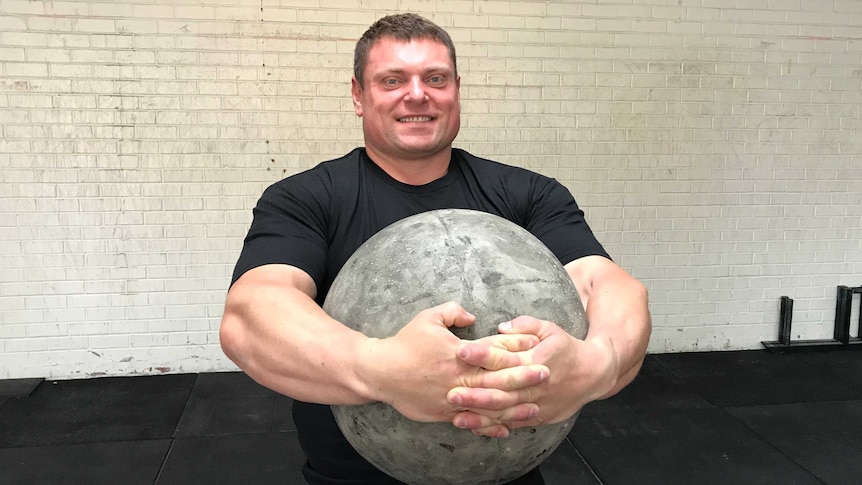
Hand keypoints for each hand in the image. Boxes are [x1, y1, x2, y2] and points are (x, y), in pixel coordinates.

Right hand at [358, 302, 549, 434]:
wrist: (380, 371)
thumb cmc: (405, 342)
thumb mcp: (428, 317)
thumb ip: (452, 311)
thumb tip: (472, 315)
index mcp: (460, 352)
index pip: (494, 349)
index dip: (516, 347)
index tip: (536, 345)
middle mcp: (460, 376)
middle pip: (498, 377)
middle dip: (524, 375)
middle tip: (547, 373)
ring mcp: (454, 397)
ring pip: (489, 404)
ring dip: (514, 405)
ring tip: (535, 406)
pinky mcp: (445, 413)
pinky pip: (473, 421)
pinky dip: (491, 427)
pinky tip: (507, 429)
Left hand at [448, 316, 618, 434]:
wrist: (592, 374)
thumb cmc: (566, 348)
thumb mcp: (549, 328)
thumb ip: (525, 325)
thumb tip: (501, 327)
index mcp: (537, 359)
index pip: (505, 356)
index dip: (482, 353)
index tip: (461, 350)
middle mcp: (535, 384)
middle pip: (502, 389)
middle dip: (475, 391)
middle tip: (450, 391)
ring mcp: (537, 403)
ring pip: (505, 411)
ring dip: (480, 415)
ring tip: (456, 414)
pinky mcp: (537, 417)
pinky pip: (512, 423)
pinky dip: (492, 427)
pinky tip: (473, 426)